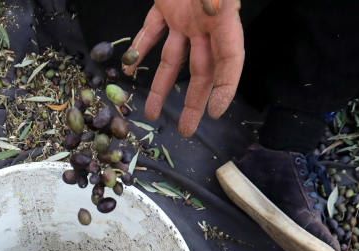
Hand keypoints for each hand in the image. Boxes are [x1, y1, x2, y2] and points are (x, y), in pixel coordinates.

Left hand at [123, 0, 243, 136]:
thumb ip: (218, 5)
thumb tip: (216, 16)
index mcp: (224, 19)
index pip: (229, 60)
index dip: (225, 87)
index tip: (215, 112)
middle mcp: (205, 25)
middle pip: (200, 70)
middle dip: (193, 101)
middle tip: (186, 129)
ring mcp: (183, 18)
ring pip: (172, 58)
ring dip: (160, 86)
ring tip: (151, 112)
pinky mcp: (165, 6)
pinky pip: (151, 31)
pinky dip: (139, 50)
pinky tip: (129, 71)